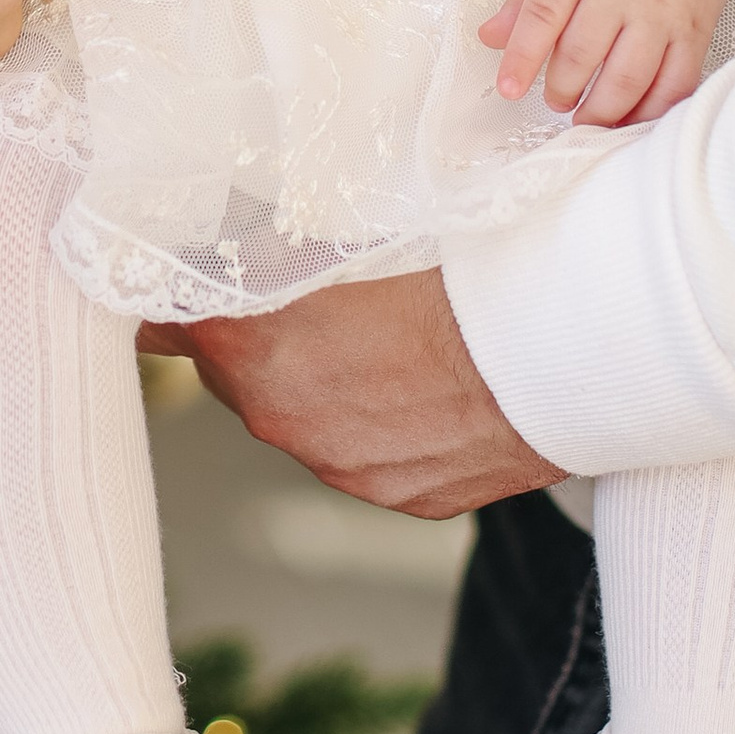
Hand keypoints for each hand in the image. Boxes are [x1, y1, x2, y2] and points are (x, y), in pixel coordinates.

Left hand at [146, 271, 560, 520]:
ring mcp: (342, 467)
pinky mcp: (398, 497)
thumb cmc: (471, 270)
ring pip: (297, 419)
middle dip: (251, 340)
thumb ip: (293, 251)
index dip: (170, 302)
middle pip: (233, 375)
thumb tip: (258, 236)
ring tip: (374, 342)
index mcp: (261, 346)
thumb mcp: (365, 235)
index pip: (166, 327)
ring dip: (316, 384)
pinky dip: (373, 423)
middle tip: (292, 299)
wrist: (568, 346)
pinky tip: (416, 386)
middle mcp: (287, 419)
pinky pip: (360, 454)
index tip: (171, 284)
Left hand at [480, 0, 734, 126]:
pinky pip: (674, 83)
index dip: (522, 57)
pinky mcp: (693, 30)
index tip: (508, 89)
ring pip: (628, 78)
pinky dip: (650, 110)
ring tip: (587, 117)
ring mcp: (660, 11)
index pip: (543, 14)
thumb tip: (490, 37)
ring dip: (602, 110)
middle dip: (562, 90)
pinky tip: (631, 117)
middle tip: (556, 100)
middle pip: (583, 54)